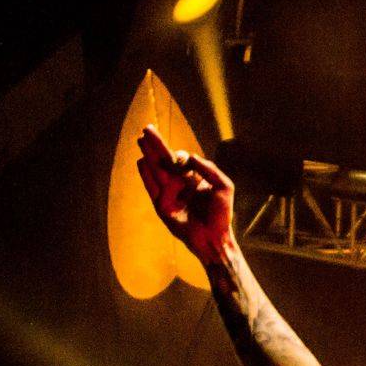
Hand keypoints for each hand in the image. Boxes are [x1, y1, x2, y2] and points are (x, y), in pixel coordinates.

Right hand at [135, 124, 234, 261]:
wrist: (213, 237)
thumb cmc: (221, 214)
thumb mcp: (223, 186)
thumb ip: (210, 169)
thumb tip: (191, 157)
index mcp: (194, 178)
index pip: (182, 160)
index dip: (180, 155)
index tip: (182, 159)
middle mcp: (180, 184)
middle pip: (165, 160)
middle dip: (157, 144)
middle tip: (147, 128)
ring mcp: (169, 194)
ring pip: (156, 170)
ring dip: (149, 154)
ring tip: (141, 139)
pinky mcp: (162, 206)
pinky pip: (152, 187)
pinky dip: (146, 175)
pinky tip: (141, 161)